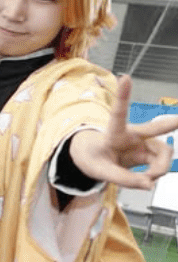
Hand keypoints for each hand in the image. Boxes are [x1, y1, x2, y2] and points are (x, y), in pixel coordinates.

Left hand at [69, 75, 177, 189]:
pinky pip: (161, 164)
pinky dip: (156, 173)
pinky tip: (146, 178)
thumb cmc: (93, 157)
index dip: (123, 96)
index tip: (125, 77)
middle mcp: (133, 135)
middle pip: (155, 129)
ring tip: (147, 179)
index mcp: (113, 134)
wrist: (93, 156)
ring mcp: (144, 143)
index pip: (118, 114)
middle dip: (168, 124)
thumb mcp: (100, 171)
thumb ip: (123, 179)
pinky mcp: (150, 152)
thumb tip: (149, 185)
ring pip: (164, 154)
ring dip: (160, 169)